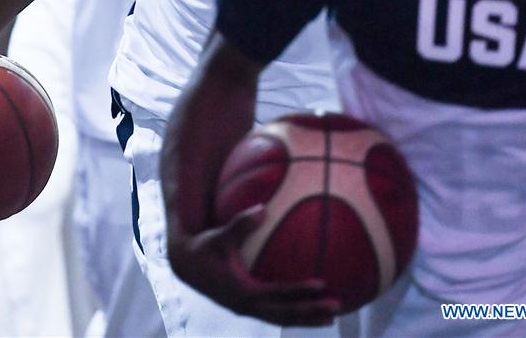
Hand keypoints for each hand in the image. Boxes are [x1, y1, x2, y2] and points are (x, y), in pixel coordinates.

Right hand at [167, 205, 339, 326]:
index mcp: (242, 292)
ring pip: (283, 318)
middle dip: (311, 313)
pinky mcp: (250, 306)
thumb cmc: (205, 248)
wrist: (187, 267)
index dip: (299, 291)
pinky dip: (295, 310)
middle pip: (285, 315)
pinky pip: (277, 311)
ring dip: (307, 318)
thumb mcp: (219, 236)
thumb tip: (263, 208)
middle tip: (338, 306)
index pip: (277, 295)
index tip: (322, 285)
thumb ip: (240, 224)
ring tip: (333, 315)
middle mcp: (248, 306)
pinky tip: (311, 302)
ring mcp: (250, 309)